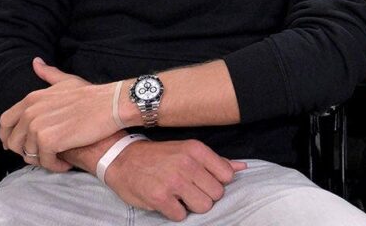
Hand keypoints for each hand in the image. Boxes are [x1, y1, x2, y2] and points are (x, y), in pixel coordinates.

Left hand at [0, 58, 117, 171]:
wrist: (111, 105)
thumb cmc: (92, 95)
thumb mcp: (67, 81)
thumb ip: (48, 74)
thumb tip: (35, 62)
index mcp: (31, 99)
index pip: (5, 121)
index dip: (8, 136)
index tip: (19, 144)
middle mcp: (30, 112)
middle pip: (13, 141)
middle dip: (26, 152)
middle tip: (43, 155)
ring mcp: (38, 127)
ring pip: (29, 154)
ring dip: (43, 160)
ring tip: (59, 159)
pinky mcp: (49, 141)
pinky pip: (44, 161)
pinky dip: (54, 166)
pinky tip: (65, 164)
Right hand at [105, 139, 247, 221]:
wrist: (122, 159)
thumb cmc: (159, 156)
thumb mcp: (188, 151)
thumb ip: (216, 161)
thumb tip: (242, 168)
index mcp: (196, 150)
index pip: (227, 175)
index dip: (216, 182)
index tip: (203, 181)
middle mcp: (187, 164)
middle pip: (217, 194)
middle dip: (205, 195)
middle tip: (189, 190)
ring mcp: (173, 181)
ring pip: (204, 206)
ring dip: (192, 206)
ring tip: (179, 196)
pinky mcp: (160, 198)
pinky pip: (182, 216)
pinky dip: (175, 212)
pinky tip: (167, 202)